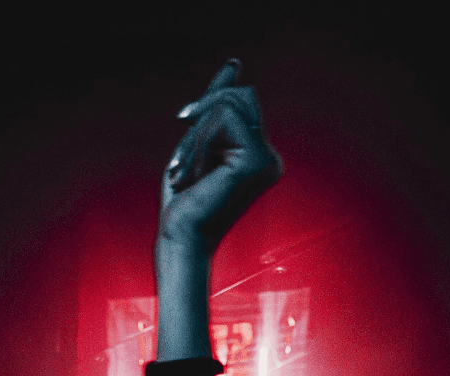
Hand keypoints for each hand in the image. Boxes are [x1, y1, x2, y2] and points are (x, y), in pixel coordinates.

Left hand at [158, 59, 281, 256]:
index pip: (240, 99)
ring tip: (185, 171)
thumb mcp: (197, 140)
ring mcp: (266, 160)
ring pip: (229, 105)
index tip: (186, 127)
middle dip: (202, 118)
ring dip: (196, 134)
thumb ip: (217, 106)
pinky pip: (225, 117)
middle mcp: (269, 157)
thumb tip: (234, 67)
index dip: (208, 105)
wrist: (180, 234)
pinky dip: (198, 141)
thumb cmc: (183, 199)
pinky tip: (193, 173)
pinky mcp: (255, 161)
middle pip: (239, 96)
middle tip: (182, 159)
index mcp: (258, 155)